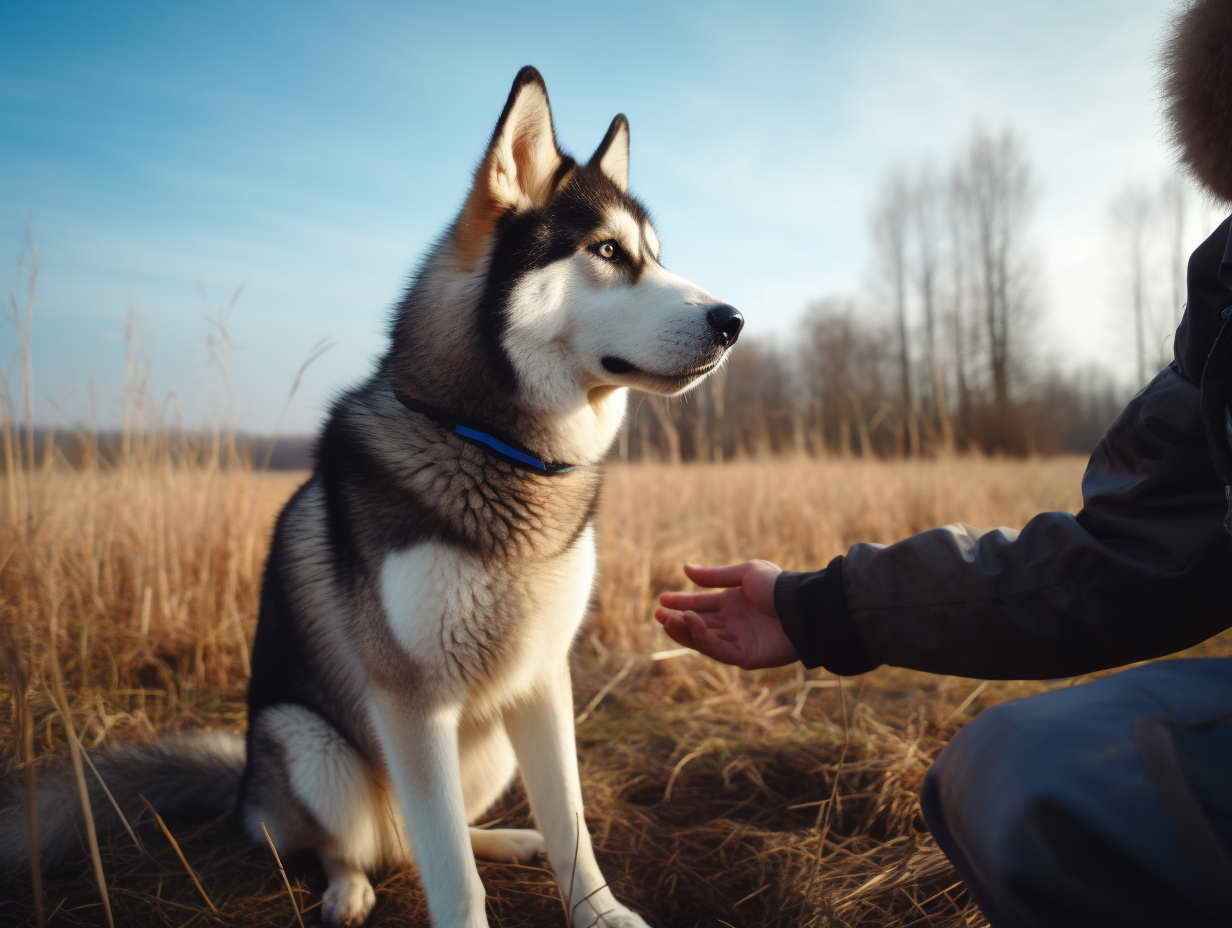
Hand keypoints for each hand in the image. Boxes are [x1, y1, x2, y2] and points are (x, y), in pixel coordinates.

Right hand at [654, 560, 797, 668]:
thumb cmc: (777, 586)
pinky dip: (702, 638)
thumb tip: (685, 569)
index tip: (662, 600)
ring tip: (668, 620)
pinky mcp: (746, 657)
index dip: (681, 603)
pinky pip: (718, 650)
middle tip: (658, 614)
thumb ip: (714, 576)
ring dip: (684, 630)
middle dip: (677, 620)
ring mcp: (739, 641)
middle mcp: (734, 623)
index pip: (701, 605)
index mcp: (733, 603)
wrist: (802, 606)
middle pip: (699, 624)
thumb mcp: (744, 574)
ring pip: (704, 639)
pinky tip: (691, 622)